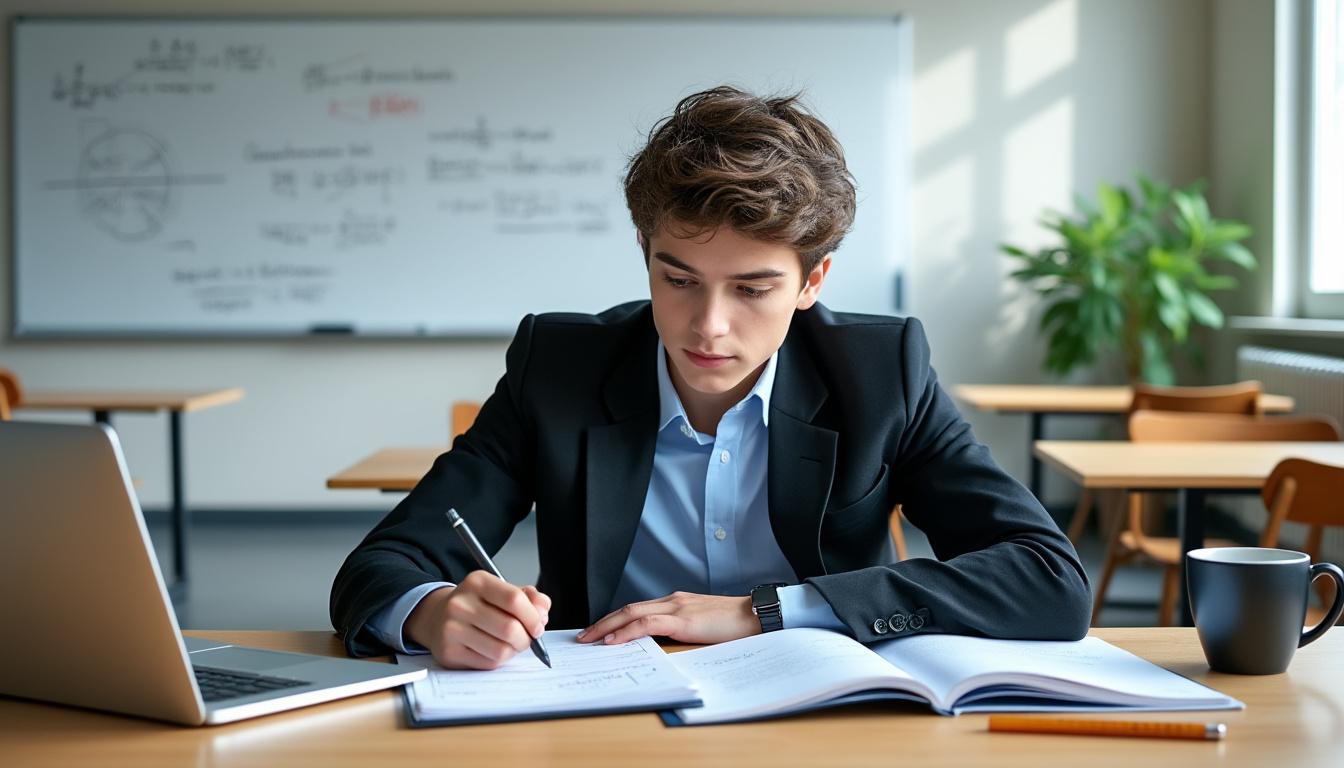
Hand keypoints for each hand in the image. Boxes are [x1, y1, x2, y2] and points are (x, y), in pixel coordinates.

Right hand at [404, 570, 550, 669]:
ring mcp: (452, 629)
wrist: (438, 617)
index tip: (538, 625)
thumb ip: (529, 598)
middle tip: (528, 638)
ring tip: (511, 644)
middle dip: (527, 638)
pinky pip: (488, 663)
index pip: (514, 600)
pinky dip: (499, 660)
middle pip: (510, 628)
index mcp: (477, 582)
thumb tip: (543, 611)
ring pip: (501, 650)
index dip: (533, 616)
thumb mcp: (501, 591)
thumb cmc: (477, 604)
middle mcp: (460, 604)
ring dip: (514, 651)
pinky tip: (494, 649)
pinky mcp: (449, 653)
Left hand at [576, 592, 759, 645]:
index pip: (637, 608)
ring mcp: (677, 608)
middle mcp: (673, 601)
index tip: (599, 631)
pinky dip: (627, 631)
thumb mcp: (702, 626)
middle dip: (603, 622)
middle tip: (583, 636)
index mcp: (676, 602)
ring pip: (632, 613)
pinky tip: (613, 641)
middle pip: (628, 608)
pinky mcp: (683, 620)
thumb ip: (682, 630)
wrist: (757, 615)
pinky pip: (647, 623)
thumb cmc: (734, 624)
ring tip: (590, 639)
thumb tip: (662, 645)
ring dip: (607, 626)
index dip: (615, 620)